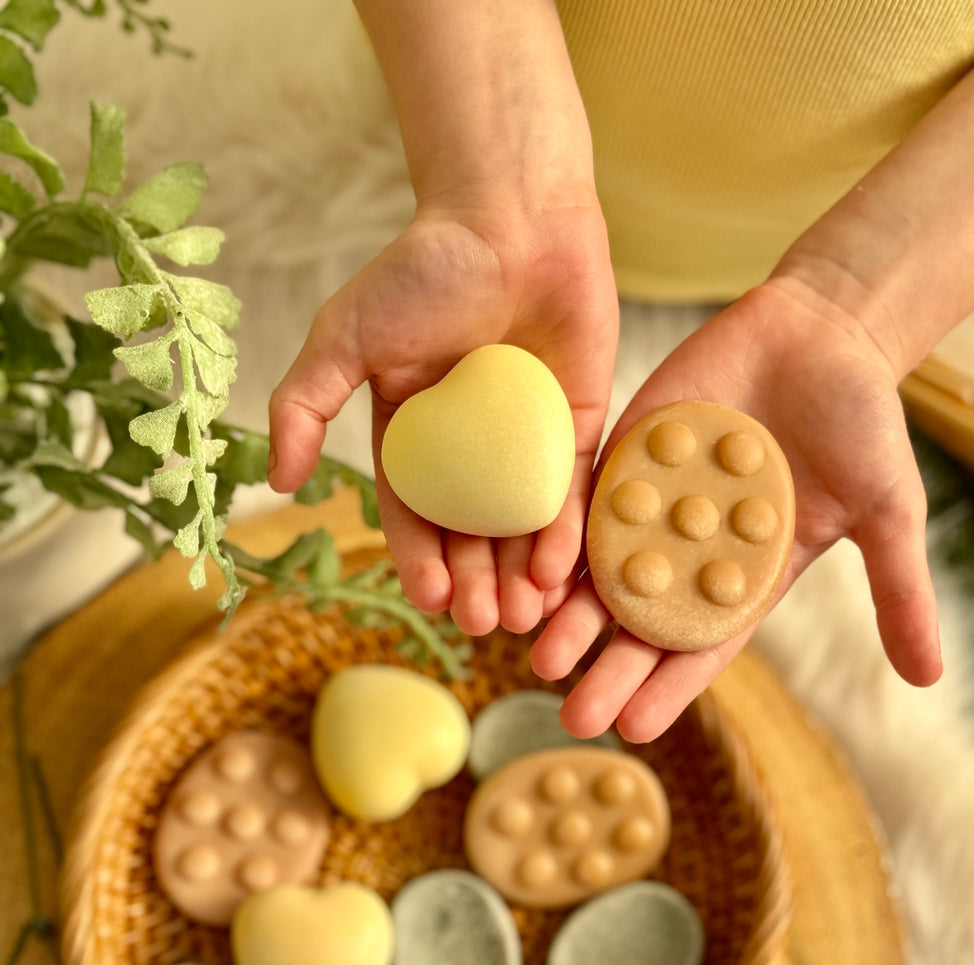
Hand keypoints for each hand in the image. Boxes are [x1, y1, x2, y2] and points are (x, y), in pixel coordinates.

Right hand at [268, 195, 618, 635]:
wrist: (512, 214)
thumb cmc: (424, 268)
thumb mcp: (346, 336)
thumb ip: (305, 403)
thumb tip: (277, 483)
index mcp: (413, 433)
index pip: (415, 514)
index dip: (421, 561)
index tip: (431, 601)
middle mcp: (470, 446)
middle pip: (473, 534)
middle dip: (476, 584)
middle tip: (484, 624)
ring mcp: (526, 439)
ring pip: (524, 525)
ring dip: (523, 577)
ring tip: (524, 618)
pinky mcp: (579, 425)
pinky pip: (573, 491)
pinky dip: (566, 533)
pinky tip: (562, 573)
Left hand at [531, 274, 942, 741]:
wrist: (821, 330)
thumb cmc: (860, 420)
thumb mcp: (887, 508)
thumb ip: (898, 589)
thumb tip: (928, 678)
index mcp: (746, 577)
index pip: (700, 646)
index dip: (668, 688)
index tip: (634, 730)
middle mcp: (691, 552)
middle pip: (641, 623)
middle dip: (608, 671)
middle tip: (572, 717)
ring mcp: (654, 506)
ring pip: (603, 572)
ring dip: (571, 616)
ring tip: (541, 657)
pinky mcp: (626, 456)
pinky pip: (586, 502)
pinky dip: (560, 538)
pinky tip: (533, 574)